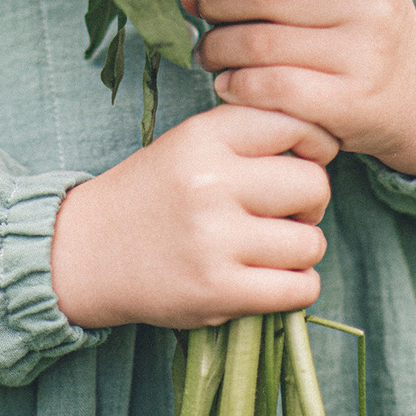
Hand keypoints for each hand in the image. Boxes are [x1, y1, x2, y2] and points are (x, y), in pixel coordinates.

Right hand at [49, 105, 327, 330]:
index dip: (315, 144)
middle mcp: (211, 183)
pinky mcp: (216, 292)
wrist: (85, 252)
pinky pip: (300, 289)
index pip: (299, 123)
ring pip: (311, 242)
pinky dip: (297, 287)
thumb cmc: (156, 192)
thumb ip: (254, 133)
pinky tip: (271, 280)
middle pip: (314, 185)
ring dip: (301, 249)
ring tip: (269, 248)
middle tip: (286, 212)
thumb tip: (329, 143)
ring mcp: (214, 240)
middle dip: (311, 201)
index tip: (303, 161)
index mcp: (207, 136)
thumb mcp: (194, 141)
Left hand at [181, 0, 415, 180]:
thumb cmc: (358, 29)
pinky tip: (230, 83)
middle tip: (201, 7)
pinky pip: (269, 87)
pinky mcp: (350, 102)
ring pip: (258, 43)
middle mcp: (374, 2)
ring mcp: (366, 54)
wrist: (415, 96)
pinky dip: (235, 85)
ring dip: (216, 47)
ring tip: (211, 50)